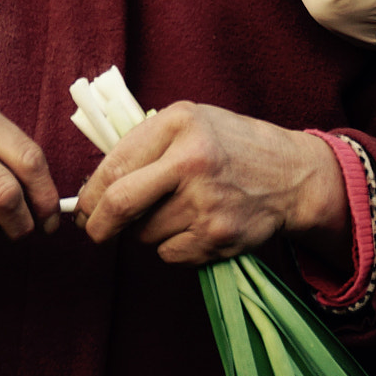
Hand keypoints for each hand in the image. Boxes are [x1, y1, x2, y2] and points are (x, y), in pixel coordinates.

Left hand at [72, 102, 348, 266]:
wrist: (290, 174)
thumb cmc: (230, 145)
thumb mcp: (190, 121)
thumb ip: (144, 144)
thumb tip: (92, 188)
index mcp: (179, 123)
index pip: (114, 166)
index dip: (89, 194)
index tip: (84, 206)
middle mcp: (192, 160)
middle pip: (120, 205)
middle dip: (97, 225)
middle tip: (95, 231)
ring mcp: (207, 201)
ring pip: (145, 233)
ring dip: (146, 232)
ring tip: (176, 211)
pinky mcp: (218, 235)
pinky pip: (169, 254)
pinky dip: (171, 247)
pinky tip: (194, 226)